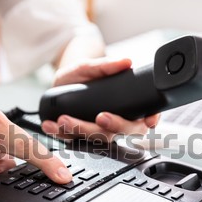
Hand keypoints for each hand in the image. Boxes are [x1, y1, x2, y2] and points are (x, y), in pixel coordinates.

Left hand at [41, 58, 159, 140]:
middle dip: (113, 127)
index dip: (151, 120)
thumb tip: (125, 62)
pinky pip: (72, 140)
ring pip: (97, 138)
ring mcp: (97, 131)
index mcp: (126, 107)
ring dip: (81, 130)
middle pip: (123, 132)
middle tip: (100, 117)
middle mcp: (114, 122)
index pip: (145, 117)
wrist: (61, 82)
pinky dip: (60, 133)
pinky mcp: (79, 136)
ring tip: (64, 119)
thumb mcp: (91, 66)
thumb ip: (107, 65)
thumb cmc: (82, 76)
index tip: (148, 120)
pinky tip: (50, 125)